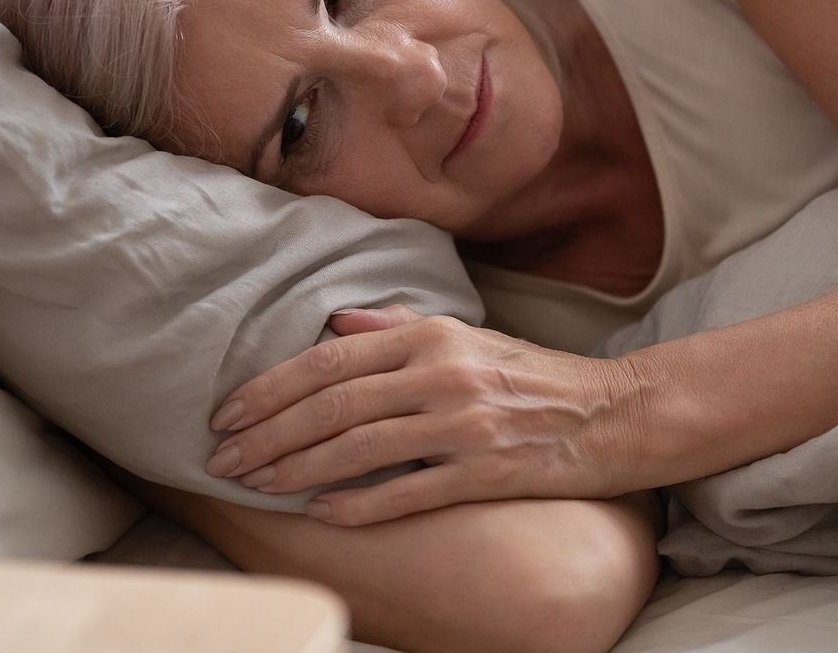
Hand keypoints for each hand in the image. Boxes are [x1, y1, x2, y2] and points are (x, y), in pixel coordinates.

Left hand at [203, 306, 648, 524]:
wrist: (616, 413)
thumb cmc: (537, 377)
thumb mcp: (471, 337)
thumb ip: (401, 329)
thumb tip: (336, 323)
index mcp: (434, 336)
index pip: (331, 359)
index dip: (271, 387)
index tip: (228, 412)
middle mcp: (444, 373)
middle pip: (333, 404)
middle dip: (268, 434)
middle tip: (221, 459)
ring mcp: (466, 424)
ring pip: (359, 447)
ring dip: (298, 470)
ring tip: (255, 486)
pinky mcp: (488, 471)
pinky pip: (410, 491)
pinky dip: (360, 504)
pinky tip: (321, 514)